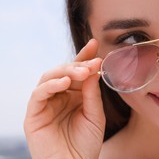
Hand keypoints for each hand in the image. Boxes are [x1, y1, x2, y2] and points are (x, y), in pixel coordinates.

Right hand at [24, 39, 104, 158]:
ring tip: (81, 72)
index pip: (78, 71)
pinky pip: (39, 94)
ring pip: (50, 77)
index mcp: (75, 95)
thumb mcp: (95, 114)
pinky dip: (50, 85)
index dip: (84, 57)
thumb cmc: (86, 143)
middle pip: (64, 71)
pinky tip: (64, 82)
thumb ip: (92, 92)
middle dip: (78, 64)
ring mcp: (46, 104)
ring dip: (66, 71)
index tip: (95, 44)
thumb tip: (93, 68)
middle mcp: (60, 96)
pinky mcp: (34, 114)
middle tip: (93, 63)